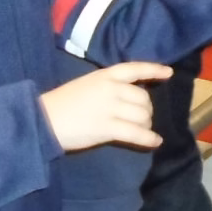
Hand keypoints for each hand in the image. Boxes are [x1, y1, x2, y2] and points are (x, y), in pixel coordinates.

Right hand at [41, 62, 171, 151]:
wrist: (43, 119)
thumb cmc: (61, 103)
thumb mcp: (86, 84)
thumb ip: (107, 87)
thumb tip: (128, 98)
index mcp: (104, 75)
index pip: (134, 69)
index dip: (153, 70)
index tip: (168, 73)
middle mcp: (111, 89)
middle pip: (143, 98)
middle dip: (146, 110)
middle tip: (140, 118)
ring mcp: (110, 108)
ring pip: (142, 116)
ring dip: (146, 124)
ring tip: (141, 130)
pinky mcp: (108, 128)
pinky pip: (136, 133)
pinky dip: (149, 139)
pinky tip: (155, 141)